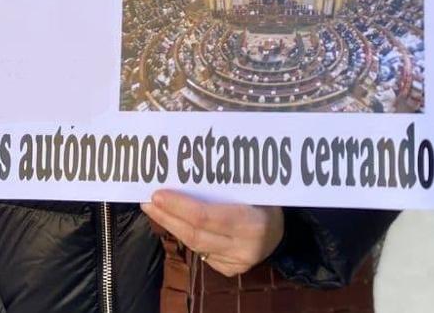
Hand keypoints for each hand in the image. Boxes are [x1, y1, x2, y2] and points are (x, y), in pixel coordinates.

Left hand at [142, 191, 283, 276]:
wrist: (285, 231)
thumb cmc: (268, 200)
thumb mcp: (255, 186)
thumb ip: (227, 181)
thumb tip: (189, 163)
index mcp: (253, 223)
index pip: (207, 217)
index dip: (179, 206)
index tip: (158, 194)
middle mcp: (245, 247)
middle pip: (196, 234)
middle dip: (168, 217)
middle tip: (148, 201)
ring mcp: (238, 263)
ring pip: (196, 245)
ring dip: (172, 226)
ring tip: (155, 209)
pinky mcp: (231, 270)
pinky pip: (202, 253)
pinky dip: (186, 236)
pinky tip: (174, 222)